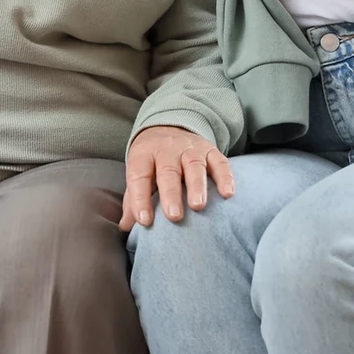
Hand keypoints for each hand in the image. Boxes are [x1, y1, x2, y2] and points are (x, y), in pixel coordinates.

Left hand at [119, 126, 234, 231]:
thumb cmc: (152, 161)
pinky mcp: (210, 149)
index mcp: (144, 154)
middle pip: (168, 170)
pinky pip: (219, 161)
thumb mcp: (139, 172)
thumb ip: (132, 198)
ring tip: (198, 206)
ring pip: (194, 165)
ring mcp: (190, 148)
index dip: (140, 198)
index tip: (144, 221)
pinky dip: (225, 177)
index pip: (139, 175)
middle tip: (174, 216)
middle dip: (171, 193)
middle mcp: (167, 149)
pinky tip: (228, 193)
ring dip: (197, 186)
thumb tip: (125, 226)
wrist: (170, 127)